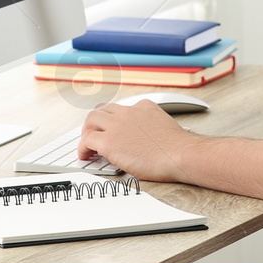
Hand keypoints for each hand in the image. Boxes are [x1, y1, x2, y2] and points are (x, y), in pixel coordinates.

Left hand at [78, 100, 194, 182]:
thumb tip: (144, 137)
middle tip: (95, 134)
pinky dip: (83, 148)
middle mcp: (128, 112)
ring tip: (88, 145)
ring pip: (91, 119)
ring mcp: (117, 125)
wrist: (179, 154)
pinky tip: (86, 156)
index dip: (113, 120)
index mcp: (144, 107)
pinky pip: (87, 140)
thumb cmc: (177, 148)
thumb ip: (151, 125)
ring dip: (87, 131)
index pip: (121, 108)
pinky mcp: (109, 141)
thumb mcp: (165, 126)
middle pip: (102, 110)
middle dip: (96, 122)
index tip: (112, 129)